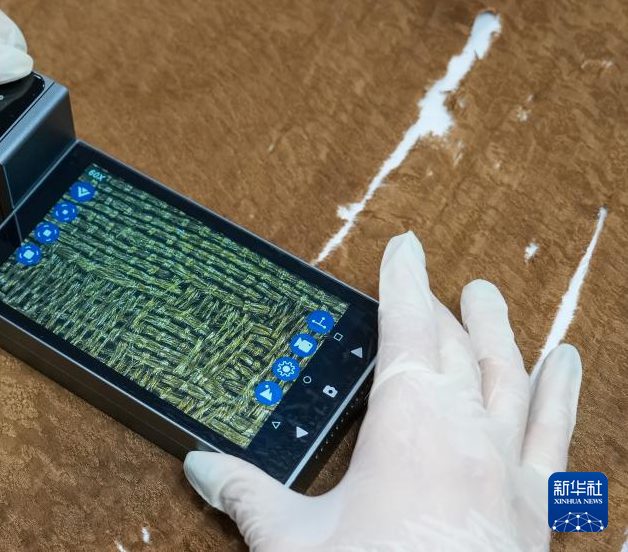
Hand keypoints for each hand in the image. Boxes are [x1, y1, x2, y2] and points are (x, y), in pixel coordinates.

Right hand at [184, 232, 581, 550]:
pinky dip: (562, 396)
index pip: (406, 331)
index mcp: (409, 426)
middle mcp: (467, 434)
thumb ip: (247, 496)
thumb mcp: (293, 541)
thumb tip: (201, 468)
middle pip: (458, 348)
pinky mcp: (534, 508)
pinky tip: (568, 367)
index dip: (402, 283)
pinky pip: (555, 435)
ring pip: (511, 378)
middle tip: (434, 281)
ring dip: (501, 333)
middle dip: (442, 307)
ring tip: (493, 299)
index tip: (404, 248)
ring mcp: (508, 469)